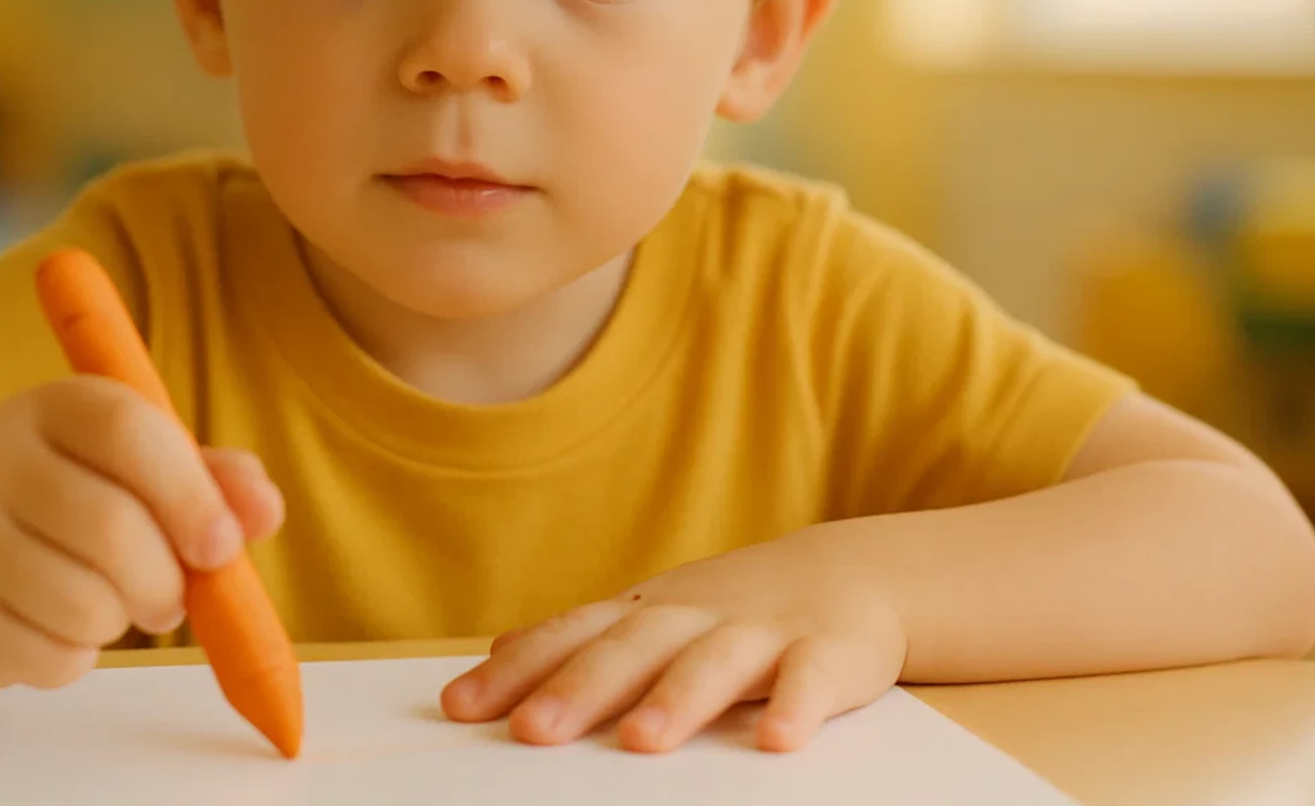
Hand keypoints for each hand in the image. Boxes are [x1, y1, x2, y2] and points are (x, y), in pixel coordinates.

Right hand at [0, 377, 283, 689]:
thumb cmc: (75, 506)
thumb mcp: (144, 473)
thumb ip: (213, 482)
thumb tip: (266, 509)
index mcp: (52, 407)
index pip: (125, 429)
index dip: (188, 493)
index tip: (224, 547)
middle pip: (109, 526)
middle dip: (165, 581)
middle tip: (173, 599)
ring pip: (81, 602)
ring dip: (121, 621)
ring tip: (110, 607)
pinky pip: (47, 656)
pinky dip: (76, 657)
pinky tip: (56, 630)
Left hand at [441, 533, 906, 753]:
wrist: (852, 573)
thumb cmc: (733, 610)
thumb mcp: (654, 616)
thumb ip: (583, 638)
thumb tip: (497, 650)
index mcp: (646, 613)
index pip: (571, 635)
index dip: (516, 670)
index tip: (461, 708)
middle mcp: (695, 616)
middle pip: (631, 648)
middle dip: (580, 689)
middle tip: (532, 731)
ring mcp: (762, 632)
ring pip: (714, 663)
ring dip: (677, 699)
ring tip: (641, 741)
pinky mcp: (828, 652)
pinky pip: (813, 680)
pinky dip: (797, 707)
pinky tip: (776, 742)